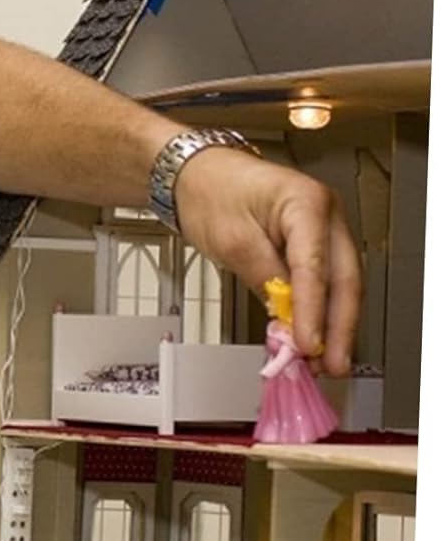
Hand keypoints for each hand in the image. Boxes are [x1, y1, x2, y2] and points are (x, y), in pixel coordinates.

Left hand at [174, 146, 360, 376]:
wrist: (196, 175)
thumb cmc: (210, 193)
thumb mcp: (230, 240)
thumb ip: (262, 278)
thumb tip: (285, 317)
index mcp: (307, 204)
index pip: (316, 267)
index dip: (314, 311)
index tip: (309, 344)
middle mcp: (325, 215)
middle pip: (344, 279)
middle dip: (339, 327)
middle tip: (332, 364)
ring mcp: (322, 230)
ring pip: (339, 285)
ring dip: (332, 325)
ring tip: (322, 362)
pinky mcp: (311, 245)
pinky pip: (322, 283)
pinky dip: (317, 312)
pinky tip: (310, 338)